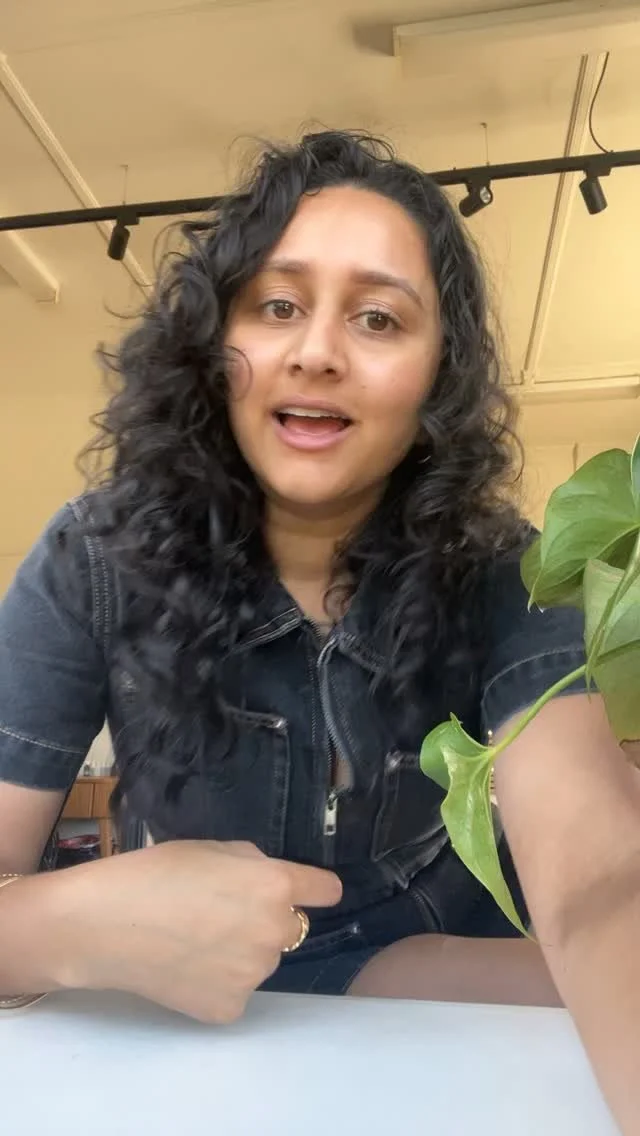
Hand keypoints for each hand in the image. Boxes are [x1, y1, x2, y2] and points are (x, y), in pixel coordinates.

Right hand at [52, 840, 341, 1021]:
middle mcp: (275, 933)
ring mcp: (254, 975)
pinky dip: (217, 982)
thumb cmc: (155, 873)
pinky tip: (185, 969)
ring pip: (261, 960)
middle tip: (219, 914)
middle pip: (289, 927)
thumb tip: (270, 880)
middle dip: (265, 920)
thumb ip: (253, 864)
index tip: (309, 892)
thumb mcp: (212, 848)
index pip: (326, 891)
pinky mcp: (230, 1008)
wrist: (105, 924)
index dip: (314, 888)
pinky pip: (236, 990)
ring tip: (193, 941)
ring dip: (242, 952)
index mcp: (275, 886)